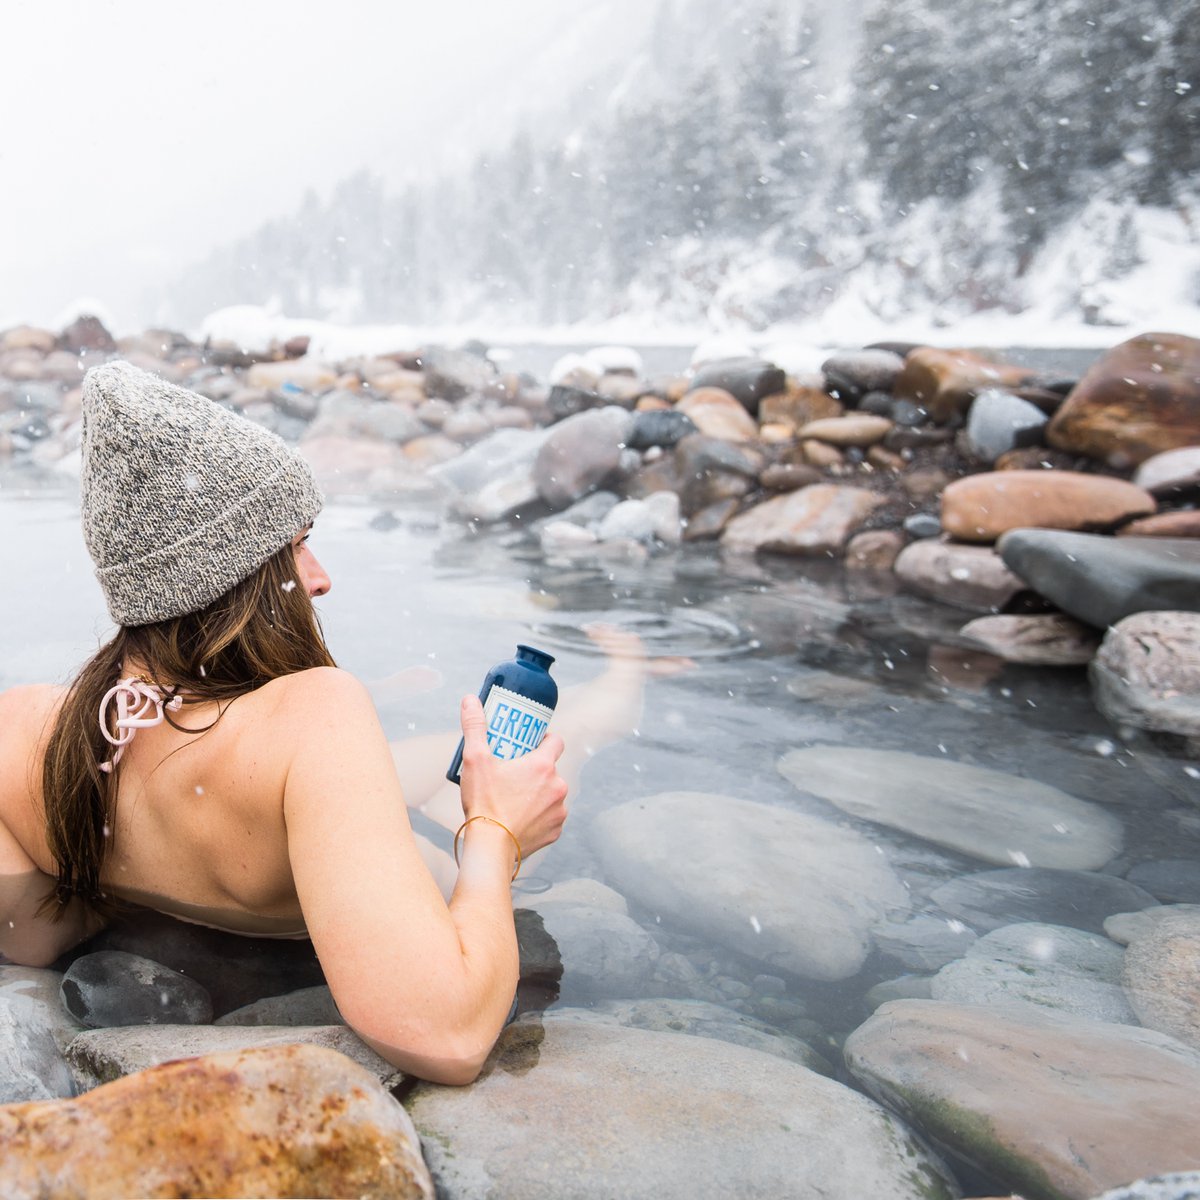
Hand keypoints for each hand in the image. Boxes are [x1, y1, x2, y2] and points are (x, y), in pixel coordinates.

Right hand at [456, 695, 567, 856]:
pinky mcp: (555, 831)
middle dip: (536, 769)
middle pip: (551, 769)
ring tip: (515, 797)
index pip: (556, 741)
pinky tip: (521, 817)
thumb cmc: (484, 803)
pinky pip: (551, 817)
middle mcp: (558, 786)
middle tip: (514, 772)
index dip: (544, 739)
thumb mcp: (475, 760)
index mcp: (543, 765)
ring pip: (552, 793)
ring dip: (539, 793)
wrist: (491, 847)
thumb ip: (474, 727)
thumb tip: (470, 700)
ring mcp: (559, 810)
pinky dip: (539, 816)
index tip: (529, 744)